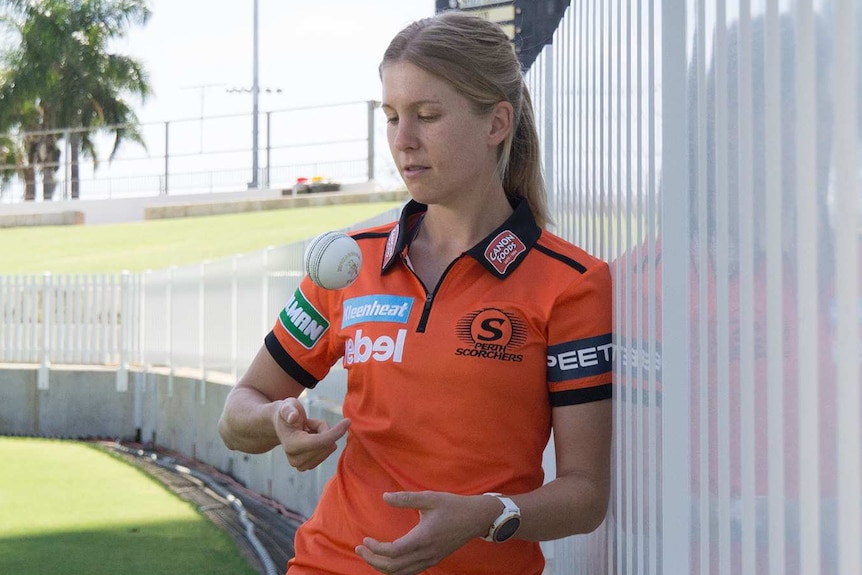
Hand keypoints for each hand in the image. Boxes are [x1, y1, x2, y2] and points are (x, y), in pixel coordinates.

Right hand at [273, 397, 349, 470]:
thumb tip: (293, 418)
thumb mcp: (287, 405)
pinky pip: (328, 451)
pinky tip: (311, 437)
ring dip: (324, 435)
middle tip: (309, 424)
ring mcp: (301, 466)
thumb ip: (289, 410)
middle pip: (327, 445)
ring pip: (329, 448)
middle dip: (324, 430)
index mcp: (291, 445)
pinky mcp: (308, 466)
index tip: (348, 421)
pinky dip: (324, 443)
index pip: (320, 442)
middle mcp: (295, 460)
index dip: (335, 432)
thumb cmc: (287, 413)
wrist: (281, 425)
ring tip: (309, 429)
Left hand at [355, 491, 498, 574]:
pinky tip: (388, 559)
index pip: (392, 552)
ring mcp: (430, 560)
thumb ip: (406, 498)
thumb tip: (384, 497)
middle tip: (360, 548)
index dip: (375, 549)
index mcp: (423, 538)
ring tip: (370, 555)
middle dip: (373, 560)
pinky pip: (410, 572)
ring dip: (382, 567)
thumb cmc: (453, 505)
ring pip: (401, 573)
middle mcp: (426, 554)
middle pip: (393, 568)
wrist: (476, 518)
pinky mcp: (433, 560)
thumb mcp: (429, 497)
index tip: (365, 539)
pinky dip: (395, 570)